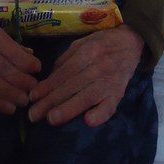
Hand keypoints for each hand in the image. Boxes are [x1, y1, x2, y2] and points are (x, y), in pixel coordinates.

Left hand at [28, 25, 143, 126]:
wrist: (131, 42)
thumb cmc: (102, 43)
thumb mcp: (81, 43)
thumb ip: (66, 59)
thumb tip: (50, 76)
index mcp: (86, 52)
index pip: (63, 73)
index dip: (47, 86)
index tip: (32, 97)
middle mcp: (96, 66)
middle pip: (71, 85)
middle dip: (50, 101)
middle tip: (33, 115)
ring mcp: (109, 80)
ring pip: (86, 96)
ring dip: (68, 108)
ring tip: (51, 119)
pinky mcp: (119, 93)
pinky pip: (111, 106)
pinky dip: (101, 114)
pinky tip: (88, 121)